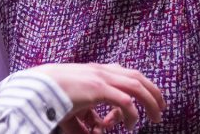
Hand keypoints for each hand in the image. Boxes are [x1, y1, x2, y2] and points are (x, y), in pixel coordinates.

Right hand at [31, 62, 164, 131]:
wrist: (37, 86)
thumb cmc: (52, 94)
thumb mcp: (74, 101)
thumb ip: (87, 113)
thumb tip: (96, 129)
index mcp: (97, 70)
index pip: (127, 73)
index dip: (139, 86)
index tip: (141, 104)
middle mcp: (102, 71)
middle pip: (137, 77)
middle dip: (153, 91)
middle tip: (162, 105)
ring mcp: (101, 78)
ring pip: (137, 87)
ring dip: (151, 101)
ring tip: (157, 116)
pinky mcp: (98, 89)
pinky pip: (125, 103)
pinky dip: (131, 114)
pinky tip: (131, 125)